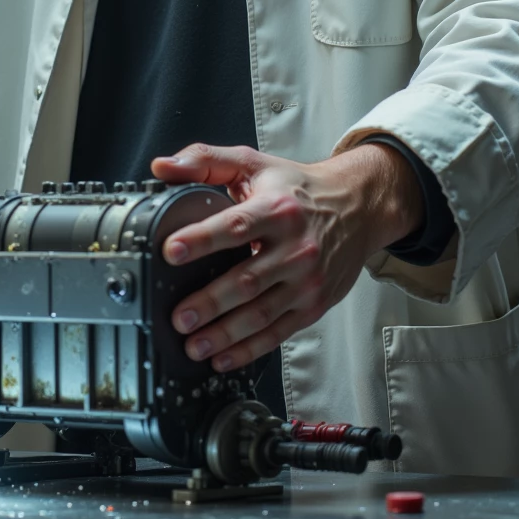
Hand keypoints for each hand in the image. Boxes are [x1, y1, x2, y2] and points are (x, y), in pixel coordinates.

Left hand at [151, 141, 423, 373]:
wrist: (357, 208)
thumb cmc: (297, 188)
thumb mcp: (254, 164)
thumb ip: (206, 160)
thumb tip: (162, 166)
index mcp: (277, 209)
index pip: (236, 225)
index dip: (202, 238)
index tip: (171, 251)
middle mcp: (295, 247)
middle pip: (248, 279)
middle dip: (210, 301)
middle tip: (179, 317)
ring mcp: (306, 280)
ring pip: (262, 312)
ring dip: (225, 333)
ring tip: (193, 344)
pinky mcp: (313, 304)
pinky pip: (279, 332)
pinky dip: (250, 349)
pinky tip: (223, 358)